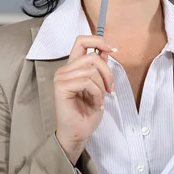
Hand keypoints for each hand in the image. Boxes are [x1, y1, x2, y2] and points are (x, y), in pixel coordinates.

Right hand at [54, 35, 115, 163]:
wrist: (79, 133)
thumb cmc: (87, 112)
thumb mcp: (100, 86)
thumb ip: (100, 68)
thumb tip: (107, 50)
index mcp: (73, 67)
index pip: (81, 41)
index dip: (98, 41)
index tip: (113, 49)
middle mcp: (65, 69)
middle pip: (92, 57)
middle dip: (107, 73)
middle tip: (110, 89)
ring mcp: (61, 77)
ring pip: (92, 70)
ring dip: (102, 87)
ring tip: (100, 99)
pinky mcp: (61, 87)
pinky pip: (87, 81)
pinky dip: (97, 93)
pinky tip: (96, 104)